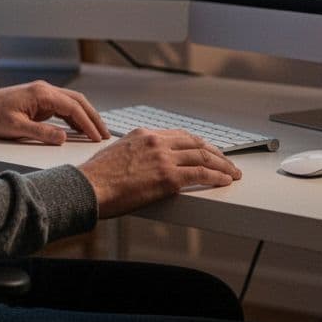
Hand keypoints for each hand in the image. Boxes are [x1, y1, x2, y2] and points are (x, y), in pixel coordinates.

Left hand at [0, 80, 110, 144]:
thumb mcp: (16, 128)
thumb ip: (41, 133)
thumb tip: (63, 138)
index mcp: (42, 94)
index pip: (73, 107)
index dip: (87, 123)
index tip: (97, 137)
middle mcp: (45, 90)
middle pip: (78, 102)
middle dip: (93, 118)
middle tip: (105, 135)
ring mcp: (43, 95)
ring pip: (72, 104)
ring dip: (85, 118)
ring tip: (97, 134)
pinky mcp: (40, 101)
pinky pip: (63, 108)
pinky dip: (74, 118)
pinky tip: (80, 130)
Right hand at [78, 129, 240, 217]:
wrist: (89, 187)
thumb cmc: (97, 177)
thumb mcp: (116, 153)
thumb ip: (135, 153)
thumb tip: (144, 164)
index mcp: (143, 133)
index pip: (179, 135)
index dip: (198, 143)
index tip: (208, 150)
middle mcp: (156, 141)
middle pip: (196, 143)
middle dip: (215, 153)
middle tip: (227, 161)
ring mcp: (163, 158)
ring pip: (203, 157)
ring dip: (223, 165)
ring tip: (233, 172)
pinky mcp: (168, 177)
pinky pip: (201, 174)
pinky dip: (217, 176)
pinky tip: (225, 180)